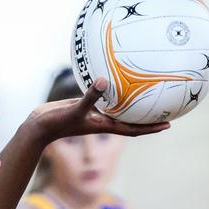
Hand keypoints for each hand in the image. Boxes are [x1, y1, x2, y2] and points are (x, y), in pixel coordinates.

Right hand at [27, 78, 170, 143]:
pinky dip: (115, 91)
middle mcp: (103, 121)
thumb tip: (102, 80)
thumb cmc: (57, 121)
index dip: (151, 128)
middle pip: (132, 121)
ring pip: (120, 110)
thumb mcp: (75, 108)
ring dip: (134, 105)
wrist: (40, 126)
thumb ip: (90, 96)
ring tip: (149, 93)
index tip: (168, 124)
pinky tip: (117, 79)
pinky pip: (106, 98)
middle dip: (149, 118)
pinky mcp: (87, 105)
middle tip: (167, 109)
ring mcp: (95, 114)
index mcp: (105, 125)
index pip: (134, 129)